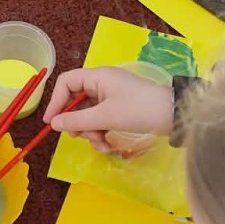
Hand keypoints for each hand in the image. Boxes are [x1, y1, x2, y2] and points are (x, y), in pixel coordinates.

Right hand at [43, 66, 175, 155]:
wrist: (173, 116)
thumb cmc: (138, 110)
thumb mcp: (105, 116)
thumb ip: (76, 120)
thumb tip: (54, 123)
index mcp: (98, 77)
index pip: (66, 82)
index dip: (56, 101)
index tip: (51, 122)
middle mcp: (102, 84)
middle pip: (75, 102)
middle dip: (77, 123)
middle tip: (81, 136)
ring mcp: (110, 98)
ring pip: (87, 116)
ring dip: (90, 132)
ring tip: (102, 143)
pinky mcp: (118, 110)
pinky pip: (100, 122)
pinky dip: (100, 134)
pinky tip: (108, 146)